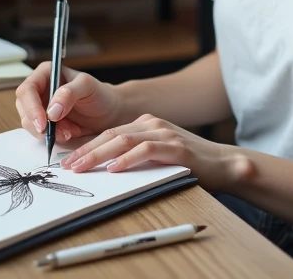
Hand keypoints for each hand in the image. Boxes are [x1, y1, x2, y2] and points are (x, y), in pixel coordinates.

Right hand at [14, 62, 123, 142]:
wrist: (109, 112)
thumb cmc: (100, 94)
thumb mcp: (87, 87)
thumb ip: (69, 93)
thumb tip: (51, 110)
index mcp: (46, 73)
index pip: (27, 90)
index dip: (31, 107)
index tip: (43, 123)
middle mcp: (40, 89)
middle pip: (24, 108)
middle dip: (40, 123)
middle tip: (60, 132)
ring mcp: (41, 107)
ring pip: (30, 123)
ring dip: (49, 132)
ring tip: (70, 130)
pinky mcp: (46, 123)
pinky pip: (40, 133)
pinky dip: (54, 137)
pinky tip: (70, 132)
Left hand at [59, 113, 248, 192]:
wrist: (224, 164)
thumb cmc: (189, 164)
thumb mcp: (157, 156)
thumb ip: (136, 156)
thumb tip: (105, 168)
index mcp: (146, 124)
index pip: (109, 132)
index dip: (87, 145)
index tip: (69, 159)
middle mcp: (153, 124)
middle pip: (111, 134)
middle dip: (86, 150)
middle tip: (68, 165)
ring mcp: (165, 133)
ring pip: (123, 140)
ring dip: (99, 154)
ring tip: (81, 167)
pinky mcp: (176, 147)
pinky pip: (146, 150)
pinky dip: (127, 159)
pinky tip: (114, 168)